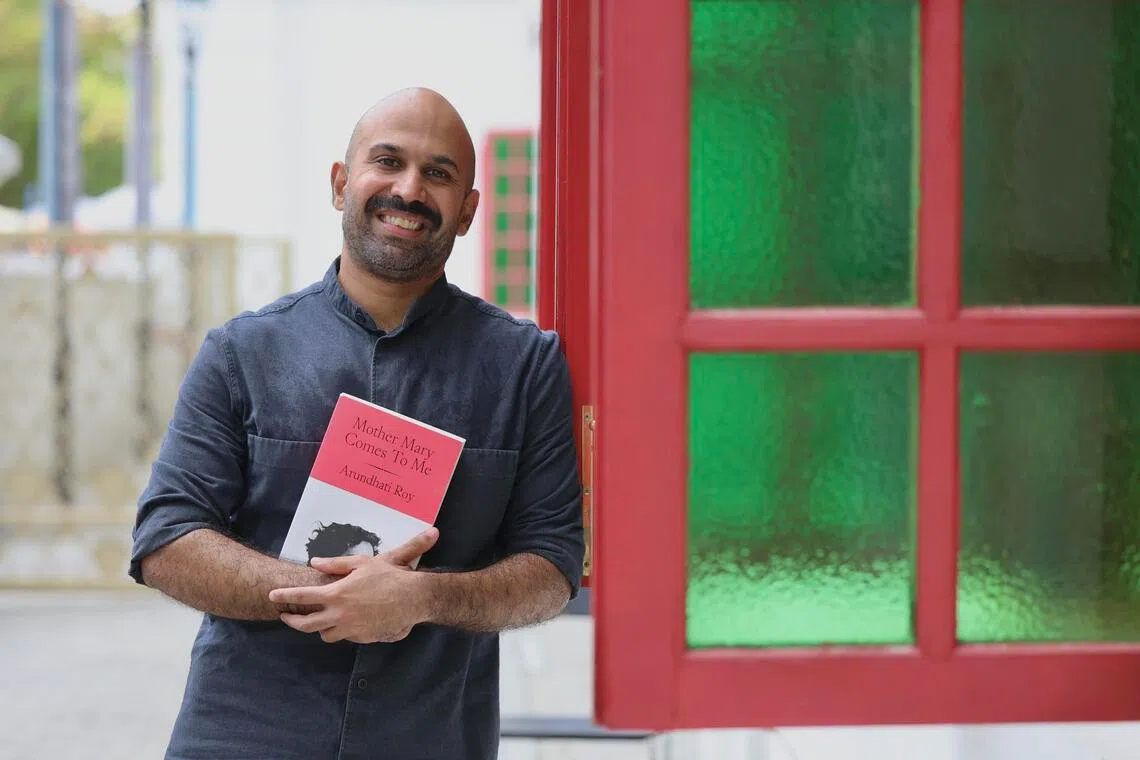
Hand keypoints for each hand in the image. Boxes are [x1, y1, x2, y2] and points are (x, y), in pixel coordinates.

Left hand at [268, 528, 438, 643]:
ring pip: (325, 635)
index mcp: (337, 594)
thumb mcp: (363, 563)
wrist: (414, 598)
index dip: (285, 596)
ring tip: (320, 620)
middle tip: (286, 617)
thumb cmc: (390, 576)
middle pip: (306, 625)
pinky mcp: (363, 638)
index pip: (302, 597)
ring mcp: (351, 629)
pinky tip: (348, 622)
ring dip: (320, 628)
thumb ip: (336, 564)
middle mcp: (339, 615)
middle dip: (292, 621)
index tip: (273, 596)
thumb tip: (315, 562)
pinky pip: (346, 637)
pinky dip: (342, 630)